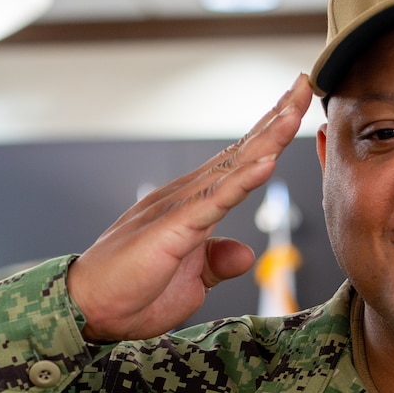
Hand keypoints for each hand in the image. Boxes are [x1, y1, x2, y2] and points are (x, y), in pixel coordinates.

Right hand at [68, 74, 312, 341]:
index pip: (238, 162)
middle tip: (304, 83)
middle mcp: (185, 196)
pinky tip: (267, 161)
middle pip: (240, 151)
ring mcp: (178, 209)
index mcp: (191, 206)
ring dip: (266, 139)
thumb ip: (215, 262)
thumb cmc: (131, 292)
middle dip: (275, 118)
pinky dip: (243, 181)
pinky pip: (215, 202)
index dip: (268, 134)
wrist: (88, 309)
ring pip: (232, 167)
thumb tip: (245, 253)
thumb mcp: (190, 281)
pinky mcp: (172, 229)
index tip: (295, 107)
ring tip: (294, 110)